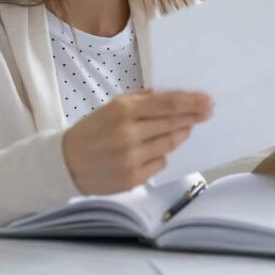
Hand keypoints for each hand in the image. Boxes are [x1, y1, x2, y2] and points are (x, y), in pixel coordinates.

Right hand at [62, 90, 212, 194]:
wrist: (66, 162)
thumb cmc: (92, 130)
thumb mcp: (112, 107)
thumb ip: (141, 100)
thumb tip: (171, 97)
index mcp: (123, 111)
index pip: (168, 104)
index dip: (192, 102)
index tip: (208, 101)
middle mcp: (129, 134)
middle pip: (174, 124)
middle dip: (193, 117)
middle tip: (207, 112)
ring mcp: (132, 158)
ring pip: (170, 144)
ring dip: (180, 135)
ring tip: (184, 129)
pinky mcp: (133, 178)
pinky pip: (160, 163)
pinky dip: (161, 155)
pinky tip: (153, 150)